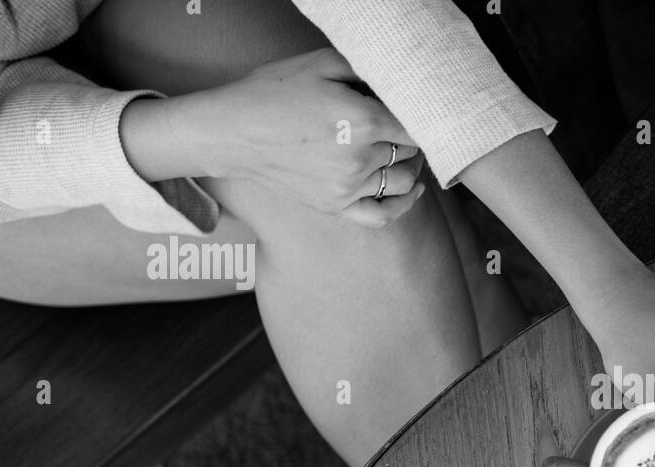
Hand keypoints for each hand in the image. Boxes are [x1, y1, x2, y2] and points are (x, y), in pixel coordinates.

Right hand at [198, 48, 425, 226]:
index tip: (417, 110)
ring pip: (403, 181)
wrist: (234, 131)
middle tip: (404, 125)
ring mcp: (349, 187)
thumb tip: (398, 82)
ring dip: (412, 166)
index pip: (416, 124)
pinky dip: (403, 205)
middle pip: (411, 151)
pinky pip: (383, 215)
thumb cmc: (275, 92)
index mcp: (363, 120)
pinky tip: (415, 191)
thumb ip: (366, 70)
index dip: (421, 116)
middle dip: (412, 137)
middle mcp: (360, 158)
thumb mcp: (321, 64)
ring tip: (406, 151)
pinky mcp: (336, 206)